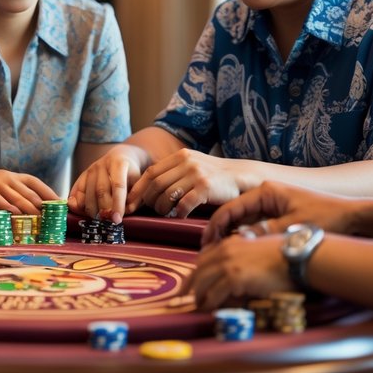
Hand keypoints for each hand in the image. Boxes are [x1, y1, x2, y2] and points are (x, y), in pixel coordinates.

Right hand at [0, 168, 56, 214]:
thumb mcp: (8, 184)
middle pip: (30, 194)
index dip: (49, 193)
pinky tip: (19, 217)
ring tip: (40, 222)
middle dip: (42, 207)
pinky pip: (2, 203)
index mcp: (17, 176)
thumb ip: (21, 193)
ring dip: (30, 211)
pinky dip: (12, 211)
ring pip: (18, 199)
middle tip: (52, 219)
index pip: (37, 184)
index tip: (61, 204)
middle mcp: (9, 179)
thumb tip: (42, 208)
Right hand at [68, 145, 142, 221]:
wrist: (120, 156)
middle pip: (100, 190)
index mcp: (119, 163)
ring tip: (99, 219)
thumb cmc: (132, 173)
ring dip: (92, 210)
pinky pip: (76, 191)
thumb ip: (136, 197)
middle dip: (104, 209)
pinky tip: (81, 212)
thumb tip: (127, 211)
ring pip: (88, 192)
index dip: (117, 204)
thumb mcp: (139, 181)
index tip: (117, 219)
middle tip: (108, 222)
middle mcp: (102, 164)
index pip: (118, 185)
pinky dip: (77, 204)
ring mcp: (90, 169)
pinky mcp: (82, 175)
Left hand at [128, 149, 257, 217]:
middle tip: (148, 211)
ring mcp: (196, 174)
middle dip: (148, 200)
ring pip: (167, 195)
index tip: (130, 203)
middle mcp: (187, 162)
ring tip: (165, 214)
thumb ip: (173, 173)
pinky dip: (178, 213)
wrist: (242, 177)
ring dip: (162, 208)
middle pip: (156, 184)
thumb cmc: (214, 177)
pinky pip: (184, 204)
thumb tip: (146, 190)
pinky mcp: (206, 187)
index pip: (151, 172)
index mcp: (180, 155)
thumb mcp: (192, 166)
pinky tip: (180, 216)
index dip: (138, 189)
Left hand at [179, 235, 291, 310]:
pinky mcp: (234, 278)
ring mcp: (229, 263)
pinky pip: (214, 294)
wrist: (298, 257)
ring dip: (198, 296)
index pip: (205, 257)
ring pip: (202, 282)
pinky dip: (209, 303)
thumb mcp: (259, 251)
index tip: (193, 281)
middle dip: (190, 284)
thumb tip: (235, 276)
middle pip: (199, 269)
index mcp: (232, 243)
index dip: (198, 270)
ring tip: (197, 306)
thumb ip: (244, 260)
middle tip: (184, 297)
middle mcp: (226, 251)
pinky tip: (209, 309)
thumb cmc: (286, 256)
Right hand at [203, 181, 361, 246]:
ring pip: (243, 220)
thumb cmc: (326, 218)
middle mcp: (266, 194)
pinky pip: (255, 225)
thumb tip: (237, 243)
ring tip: (220, 255)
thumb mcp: (292, 228)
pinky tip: (240, 252)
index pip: (231, 207)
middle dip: (220, 232)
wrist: (353, 216)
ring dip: (232, 236)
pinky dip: (246, 237)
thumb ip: (264, 233)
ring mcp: (272, 204)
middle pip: (234, 213)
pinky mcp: (279, 214)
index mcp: (266, 191)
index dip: (216, 226)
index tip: (206, 244)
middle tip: (208, 252)